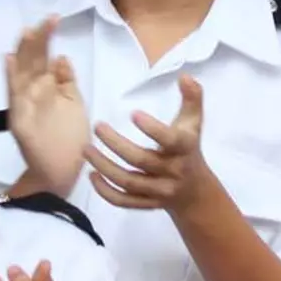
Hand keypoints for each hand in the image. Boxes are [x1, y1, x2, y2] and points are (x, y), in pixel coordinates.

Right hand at [5, 18, 88, 193]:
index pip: (44, 57)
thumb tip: (61, 56)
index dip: (46, 39)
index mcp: (46, 88)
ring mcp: (25, 107)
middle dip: (37, 40)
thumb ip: (67, 81)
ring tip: (27, 32)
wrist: (61, 174)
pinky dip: (11, 80)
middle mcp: (33, 94)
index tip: (54, 18)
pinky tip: (10, 62)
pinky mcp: (20, 122)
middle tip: (46, 20)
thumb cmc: (69, 139)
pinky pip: (15, 98)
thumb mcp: (73, 104)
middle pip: (32, 61)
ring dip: (23, 53)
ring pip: (22, 74)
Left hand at [83, 75, 219, 215]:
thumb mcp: (194, 123)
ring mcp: (159, 190)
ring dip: (104, 166)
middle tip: (97, 127)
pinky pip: (124, 201)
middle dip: (116, 144)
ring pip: (129, 181)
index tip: (133, 114)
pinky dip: (106, 191)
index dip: (152, 129)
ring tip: (85, 149)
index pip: (170, 140)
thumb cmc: (189, 148)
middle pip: (141, 160)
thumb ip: (192, 98)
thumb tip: (185, 76)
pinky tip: (92, 174)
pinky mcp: (147, 204)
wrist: (195, 191)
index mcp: (184, 148)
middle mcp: (173, 171)